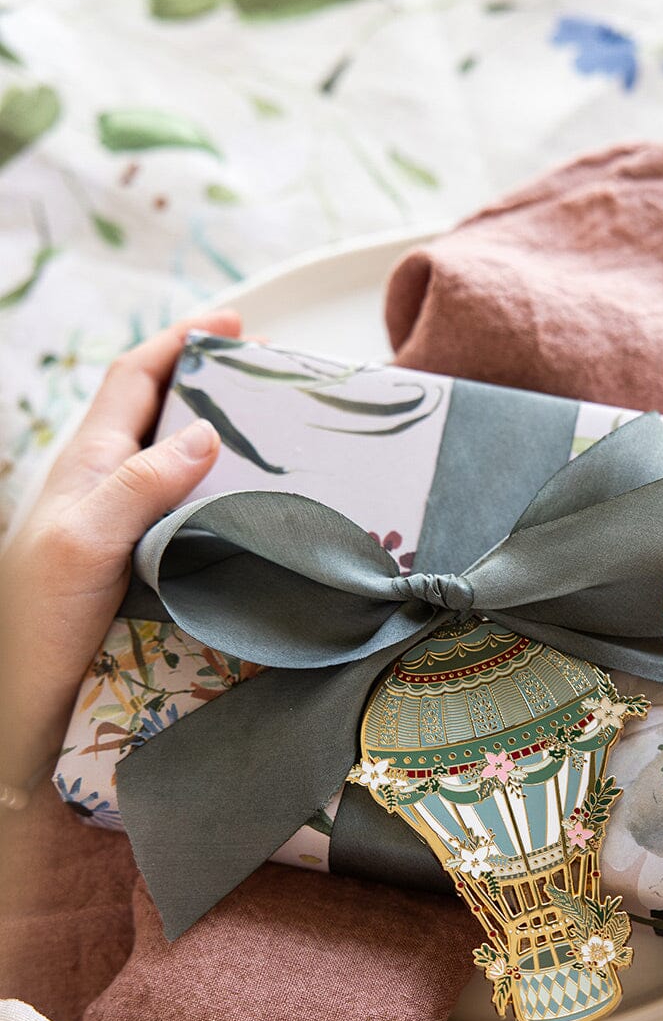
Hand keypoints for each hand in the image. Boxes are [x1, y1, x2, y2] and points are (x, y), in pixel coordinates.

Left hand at [0, 310, 240, 790]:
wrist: (24, 695)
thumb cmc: (42, 615)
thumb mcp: (87, 538)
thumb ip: (141, 483)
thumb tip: (205, 432)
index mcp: (89, 461)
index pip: (136, 377)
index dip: (182, 341)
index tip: (236, 325)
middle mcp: (107, 483)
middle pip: (160, 409)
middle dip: (211, 380)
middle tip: (272, 379)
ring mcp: (123, 523)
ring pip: (177, 460)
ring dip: (223, 437)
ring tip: (278, 438)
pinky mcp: (140, 561)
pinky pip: (188, 508)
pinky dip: (224, 493)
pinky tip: (256, 511)